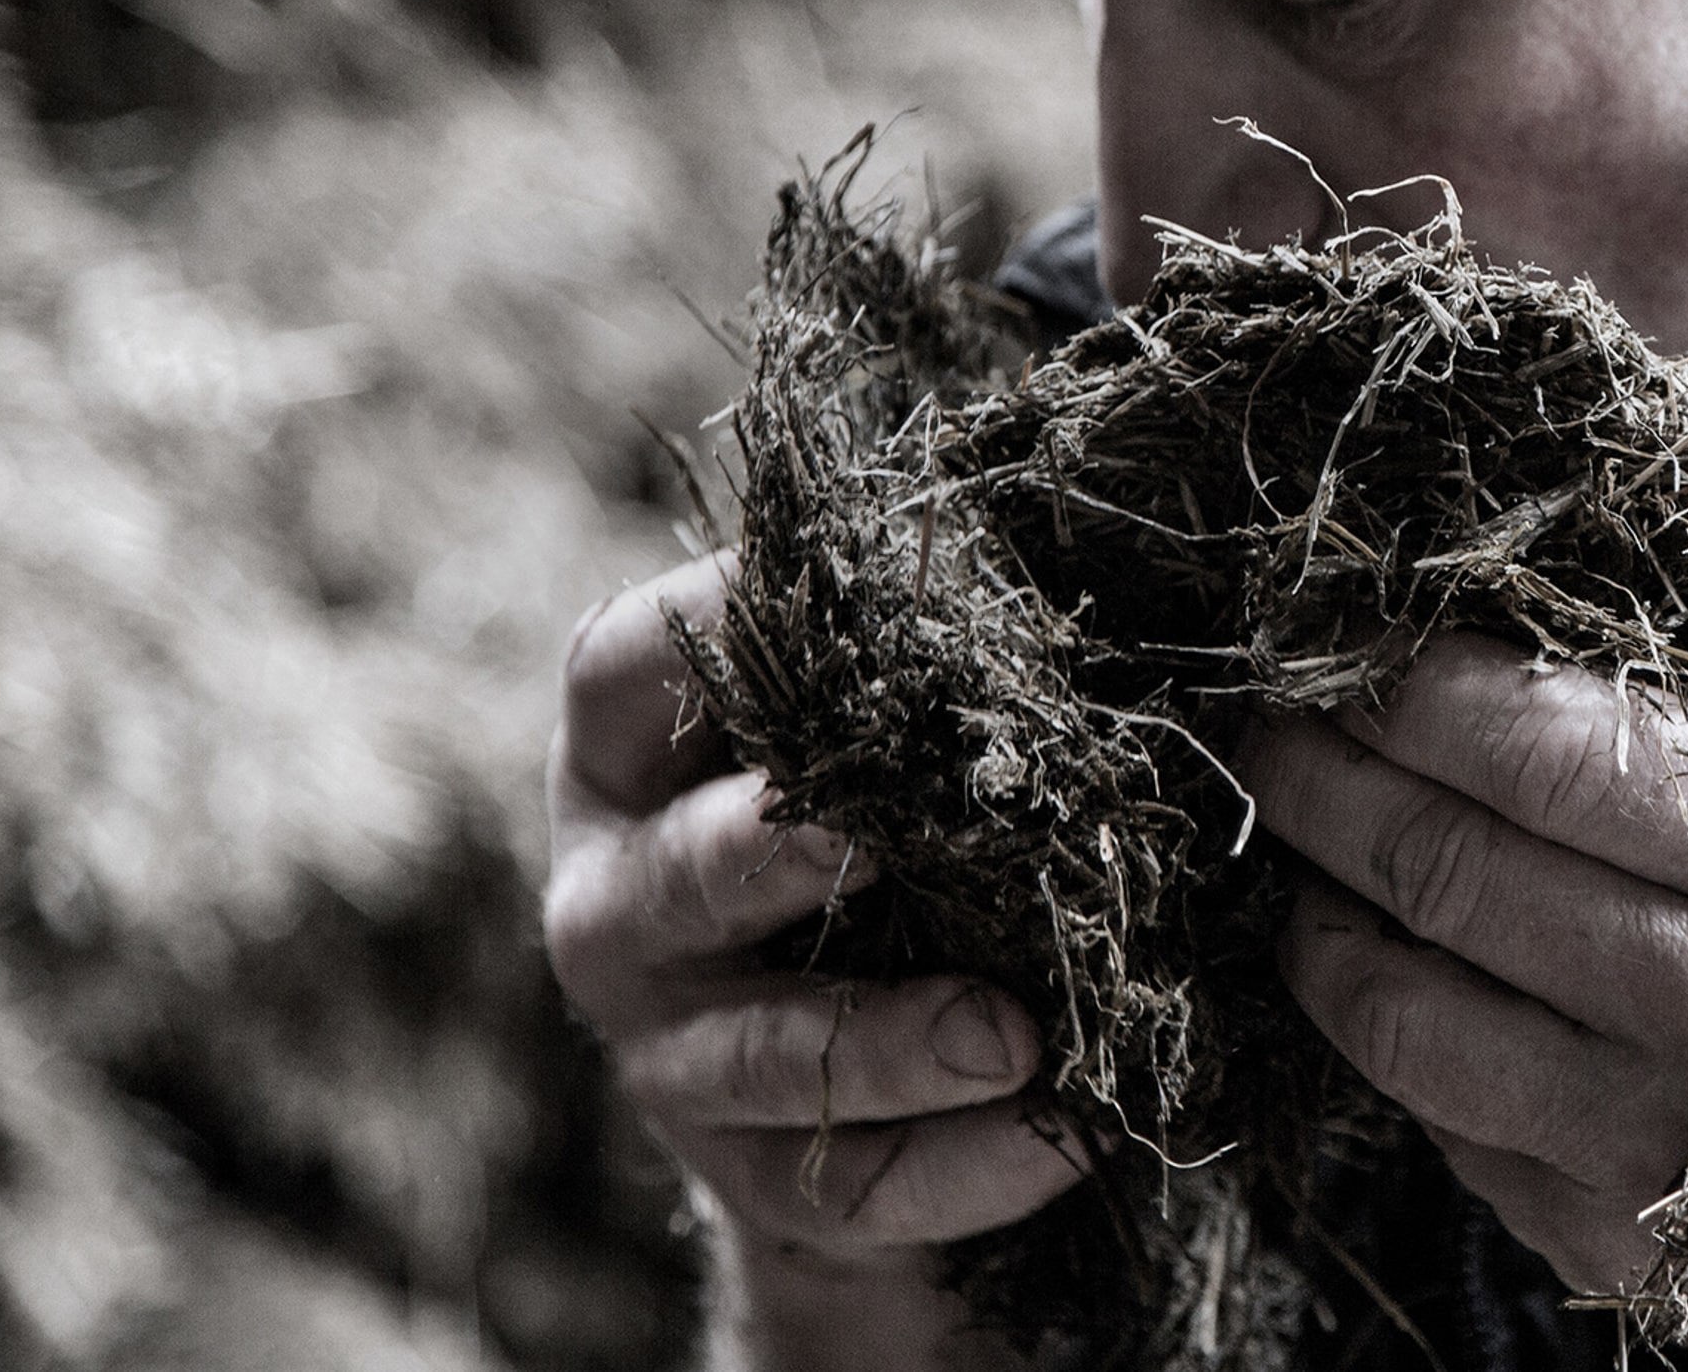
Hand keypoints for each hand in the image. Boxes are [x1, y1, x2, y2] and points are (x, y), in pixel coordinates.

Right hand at [542, 555, 1085, 1369]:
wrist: (831, 1093)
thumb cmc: (860, 846)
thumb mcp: (851, 749)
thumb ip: (895, 662)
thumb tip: (1031, 506)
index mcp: (631, 766)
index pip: (626, 666)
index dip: (712, 617)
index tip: (820, 581)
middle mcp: (619, 906)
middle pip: (687, 870)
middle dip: (784, 850)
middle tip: (887, 834)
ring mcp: (670, 1055)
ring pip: (767, 1053)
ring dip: (891, 1040)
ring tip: (1009, 1033)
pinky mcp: (751, 1179)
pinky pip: (855, 1182)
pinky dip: (968, 1166)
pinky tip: (1068, 1135)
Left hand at [1243, 634, 1687, 1370]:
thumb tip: (1480, 647)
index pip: (1540, 740)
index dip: (1404, 686)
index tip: (1344, 648)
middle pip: (1438, 863)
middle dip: (1318, 780)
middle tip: (1272, 732)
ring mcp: (1657, 1145)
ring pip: (1397, 1008)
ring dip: (1316, 917)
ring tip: (1307, 861)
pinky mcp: (1611, 1249)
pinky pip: (1439, 1117)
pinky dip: (1397, 1035)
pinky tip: (1399, 979)